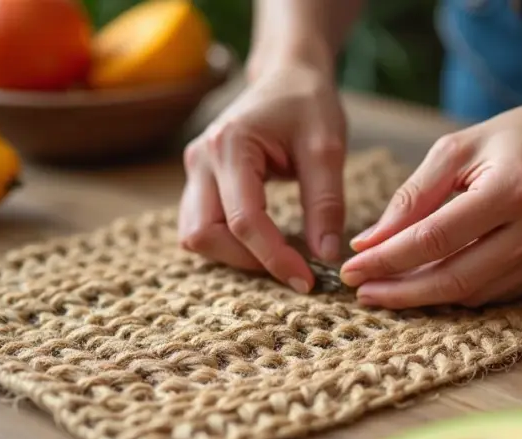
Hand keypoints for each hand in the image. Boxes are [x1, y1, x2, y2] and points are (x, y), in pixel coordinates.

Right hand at [179, 62, 346, 293]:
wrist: (288, 75)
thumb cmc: (308, 104)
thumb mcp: (327, 149)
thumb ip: (326, 203)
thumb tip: (326, 256)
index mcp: (230, 146)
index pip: (244, 220)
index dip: (274, 257)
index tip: (307, 280)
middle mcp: (201, 159)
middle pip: (204, 235)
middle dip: (247, 261)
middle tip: (294, 269)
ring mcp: (194, 170)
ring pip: (196, 236)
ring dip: (234, 256)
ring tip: (281, 256)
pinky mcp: (198, 181)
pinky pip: (202, 226)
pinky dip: (229, 244)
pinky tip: (265, 243)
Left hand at [339, 92, 521, 308]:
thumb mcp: (461, 148)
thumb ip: (414, 196)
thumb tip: (371, 242)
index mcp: (512, 188)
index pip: (435, 238)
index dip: (388, 260)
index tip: (351, 270)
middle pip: (454, 279)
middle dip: (400, 292)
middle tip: (361, 293)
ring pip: (474, 294)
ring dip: (425, 298)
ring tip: (387, 290)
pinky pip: (496, 294)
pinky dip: (458, 293)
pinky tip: (428, 285)